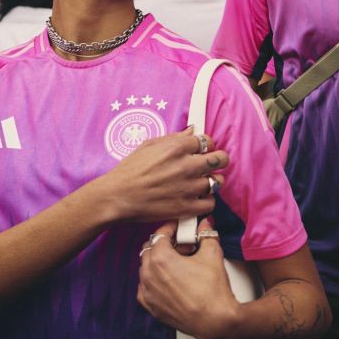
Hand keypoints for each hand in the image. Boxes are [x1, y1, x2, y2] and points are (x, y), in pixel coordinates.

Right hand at [97, 132, 227, 224]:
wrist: (118, 197)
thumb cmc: (129, 170)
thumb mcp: (148, 145)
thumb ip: (174, 137)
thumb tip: (192, 131)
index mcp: (177, 148)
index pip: (207, 141)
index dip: (206, 145)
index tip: (202, 150)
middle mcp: (187, 166)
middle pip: (220, 159)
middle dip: (218, 159)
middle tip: (213, 163)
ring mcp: (188, 188)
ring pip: (217, 182)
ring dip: (213, 181)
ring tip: (204, 182)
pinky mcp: (186, 207)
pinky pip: (210, 203)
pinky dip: (206, 201)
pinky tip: (197, 198)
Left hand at [137, 218, 240, 338]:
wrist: (215, 321)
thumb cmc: (213, 291)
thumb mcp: (212, 254)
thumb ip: (206, 234)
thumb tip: (205, 225)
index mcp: (161, 259)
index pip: (160, 234)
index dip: (170, 228)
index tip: (178, 228)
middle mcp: (149, 275)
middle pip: (150, 249)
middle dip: (164, 244)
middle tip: (181, 246)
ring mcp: (148, 292)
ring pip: (146, 268)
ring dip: (158, 262)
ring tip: (178, 264)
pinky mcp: (151, 307)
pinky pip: (145, 287)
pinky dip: (153, 281)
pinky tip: (169, 281)